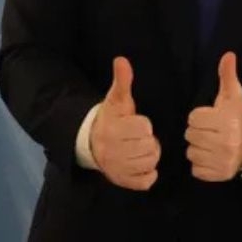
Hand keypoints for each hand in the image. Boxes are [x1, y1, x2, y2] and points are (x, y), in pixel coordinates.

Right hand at [90, 57, 160, 190]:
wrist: (91, 143)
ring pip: (149, 164)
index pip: (143, 127)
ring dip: (150, 157)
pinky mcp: (122, 182)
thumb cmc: (111, 118)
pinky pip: (145, 182)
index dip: (144, 125)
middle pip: (149, 147)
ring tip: (141, 149)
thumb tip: (121, 59)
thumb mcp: (116, 99)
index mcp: (113, 129)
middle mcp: (113, 151)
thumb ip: (122, 81)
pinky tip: (142, 164)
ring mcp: (117, 168)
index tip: (138, 124)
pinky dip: (148, 175)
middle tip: (141, 138)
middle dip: (149, 141)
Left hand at [185, 52, 241, 180]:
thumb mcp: (233, 95)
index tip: (211, 117)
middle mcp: (226, 141)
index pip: (193, 118)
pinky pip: (196, 169)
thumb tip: (228, 54)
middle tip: (210, 130)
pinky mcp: (219, 174)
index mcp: (227, 120)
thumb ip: (227, 75)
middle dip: (198, 132)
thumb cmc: (237, 116)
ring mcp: (223, 160)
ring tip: (210, 143)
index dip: (200, 116)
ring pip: (191, 152)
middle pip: (190, 135)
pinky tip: (211, 156)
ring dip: (198, 148)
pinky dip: (201, 164)